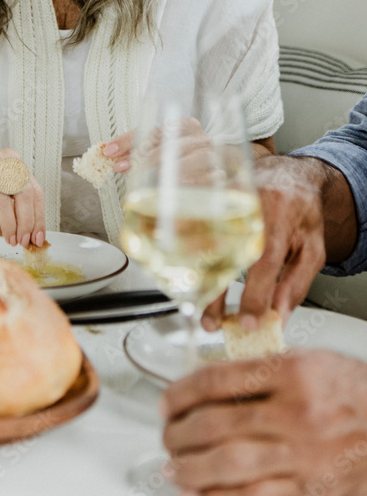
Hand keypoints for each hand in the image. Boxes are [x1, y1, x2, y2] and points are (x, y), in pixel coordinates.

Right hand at [0, 148, 44, 246]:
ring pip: (2, 202)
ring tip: (10, 239)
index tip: (38, 235)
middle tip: (24, 240)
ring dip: (9, 226)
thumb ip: (16, 200)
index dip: (38, 215)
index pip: (33, 188)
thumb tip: (33, 230)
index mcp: (11, 158)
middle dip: (25, 222)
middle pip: (22, 193)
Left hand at [104, 119, 211, 174]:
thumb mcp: (155, 147)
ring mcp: (215, 158)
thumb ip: (133, 147)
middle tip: (134, 170)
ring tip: (157, 176)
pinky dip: (198, 181)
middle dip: (152, 157)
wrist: (212, 172)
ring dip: (177, 167)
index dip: (135, 143)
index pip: (159, 131)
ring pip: (199, 158)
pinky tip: (181, 185)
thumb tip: (108, 152)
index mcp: (186, 126)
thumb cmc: (180, 158)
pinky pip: (213, 178)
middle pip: (178, 144)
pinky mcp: (221, 177)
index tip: (113, 155)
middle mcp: (202, 139)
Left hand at [162, 349, 366, 495]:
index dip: (182, 392)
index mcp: (292, 373)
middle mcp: (295, 414)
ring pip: (230, 465)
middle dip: (180, 431)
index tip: (168, 400)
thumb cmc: (353, 392)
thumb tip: (210, 385)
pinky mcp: (308, 491)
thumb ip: (261, 371)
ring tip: (172, 466)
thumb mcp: (309, 361)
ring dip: (191, 467)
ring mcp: (302, 456)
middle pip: (218, 423)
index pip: (218, 379)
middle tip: (166, 433)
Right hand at [202, 155, 325, 330]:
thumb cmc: (300, 211)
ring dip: (194, 274)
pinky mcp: (212, 198)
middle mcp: (249, 208)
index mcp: (278, 221)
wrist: (288, 173)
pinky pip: (194, 226)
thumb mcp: (312, 248)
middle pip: (226, 253)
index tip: (249, 322)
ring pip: (202, 239)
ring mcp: (227, 201)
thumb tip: (279, 315)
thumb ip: (297, 283)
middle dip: (216, 295)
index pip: (264, 262)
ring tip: (193, 302)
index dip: (254, 295)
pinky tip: (183, 270)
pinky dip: (185, 249)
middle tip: (212, 322)